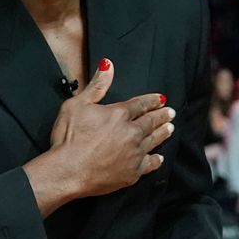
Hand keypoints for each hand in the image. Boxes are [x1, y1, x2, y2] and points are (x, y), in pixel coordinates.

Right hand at [39, 59, 173, 200]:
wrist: (68, 171)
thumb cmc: (68, 139)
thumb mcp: (76, 105)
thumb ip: (96, 86)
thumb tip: (108, 66)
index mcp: (119, 114)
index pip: (140, 104)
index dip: (152, 100)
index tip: (160, 99)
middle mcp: (131, 133)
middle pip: (151, 121)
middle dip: (161, 115)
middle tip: (170, 113)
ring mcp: (134, 153)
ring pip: (154, 140)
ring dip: (162, 133)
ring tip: (170, 128)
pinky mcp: (132, 173)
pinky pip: (150, 164)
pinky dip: (156, 160)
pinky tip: (159, 157)